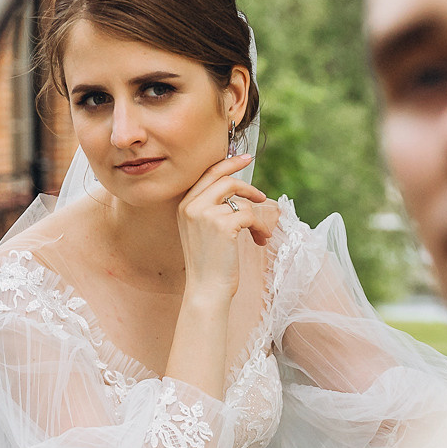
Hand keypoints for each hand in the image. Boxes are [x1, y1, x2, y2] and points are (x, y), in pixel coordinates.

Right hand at [176, 152, 272, 303]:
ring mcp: (206, 213)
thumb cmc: (208, 264)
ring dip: (256, 216)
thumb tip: (236, 192)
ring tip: (260, 233)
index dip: (228, 164)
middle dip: (247, 183)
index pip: (207, 174)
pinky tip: (260, 240)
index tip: (244, 158)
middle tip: (262, 195)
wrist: (206, 289)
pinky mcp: (222, 224)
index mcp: (184, 205)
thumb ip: (211, 209)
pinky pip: (250, 215)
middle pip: (224, 178)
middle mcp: (192, 205)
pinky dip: (260, 227)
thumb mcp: (202, 231)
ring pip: (240, 199)